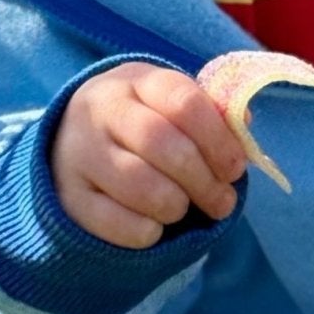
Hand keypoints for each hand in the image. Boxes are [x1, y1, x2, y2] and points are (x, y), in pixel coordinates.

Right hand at [50, 61, 249, 248]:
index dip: (219, 140)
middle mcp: (100, 110)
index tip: (235, 169)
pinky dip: (147, 232)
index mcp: (136, 81)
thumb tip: (245, 125)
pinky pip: (117, 223)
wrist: (72, 144)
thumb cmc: (143, 125)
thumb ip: (212, 114)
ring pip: (139, 185)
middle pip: (161, 143)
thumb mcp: (172, 106)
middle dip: (202, 180)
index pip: (184, 102)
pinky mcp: (68, 196)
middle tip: (222, 202)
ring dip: (175, 206)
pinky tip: (154, 226)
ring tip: (183, 208)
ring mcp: (79, 153)